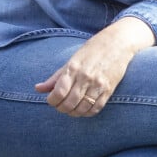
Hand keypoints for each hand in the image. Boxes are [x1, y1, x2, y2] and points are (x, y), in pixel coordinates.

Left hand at [34, 18, 154, 116]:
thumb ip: (55, 77)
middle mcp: (85, 77)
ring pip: (82, 108)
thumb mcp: (72, 60)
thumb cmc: (92, 50)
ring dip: (74, 112)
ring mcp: (98, 84)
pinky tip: (84, 109)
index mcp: (73, 68)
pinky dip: (88, 113)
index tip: (51, 100)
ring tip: (71, 109)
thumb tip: (38, 88)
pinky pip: (96, 108)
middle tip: (60, 106)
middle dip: (61, 108)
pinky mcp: (109, 89)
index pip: (58, 92)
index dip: (52, 101)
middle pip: (69, 103)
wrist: (118, 43)